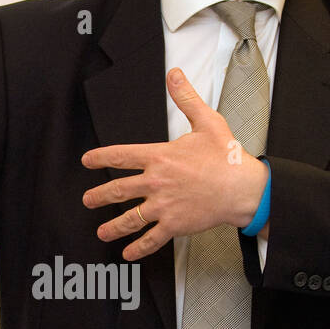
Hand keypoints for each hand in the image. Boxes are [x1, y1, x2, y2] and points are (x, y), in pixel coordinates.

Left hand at [81, 68, 268, 258]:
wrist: (243, 188)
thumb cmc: (226, 156)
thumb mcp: (206, 121)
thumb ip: (186, 99)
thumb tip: (174, 75)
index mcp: (160, 156)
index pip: (121, 156)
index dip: (100, 158)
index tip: (87, 161)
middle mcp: (156, 182)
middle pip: (118, 190)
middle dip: (98, 196)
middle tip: (88, 200)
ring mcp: (164, 206)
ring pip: (130, 219)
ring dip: (112, 227)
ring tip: (101, 232)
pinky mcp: (175, 224)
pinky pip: (151, 239)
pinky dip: (138, 248)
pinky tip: (128, 253)